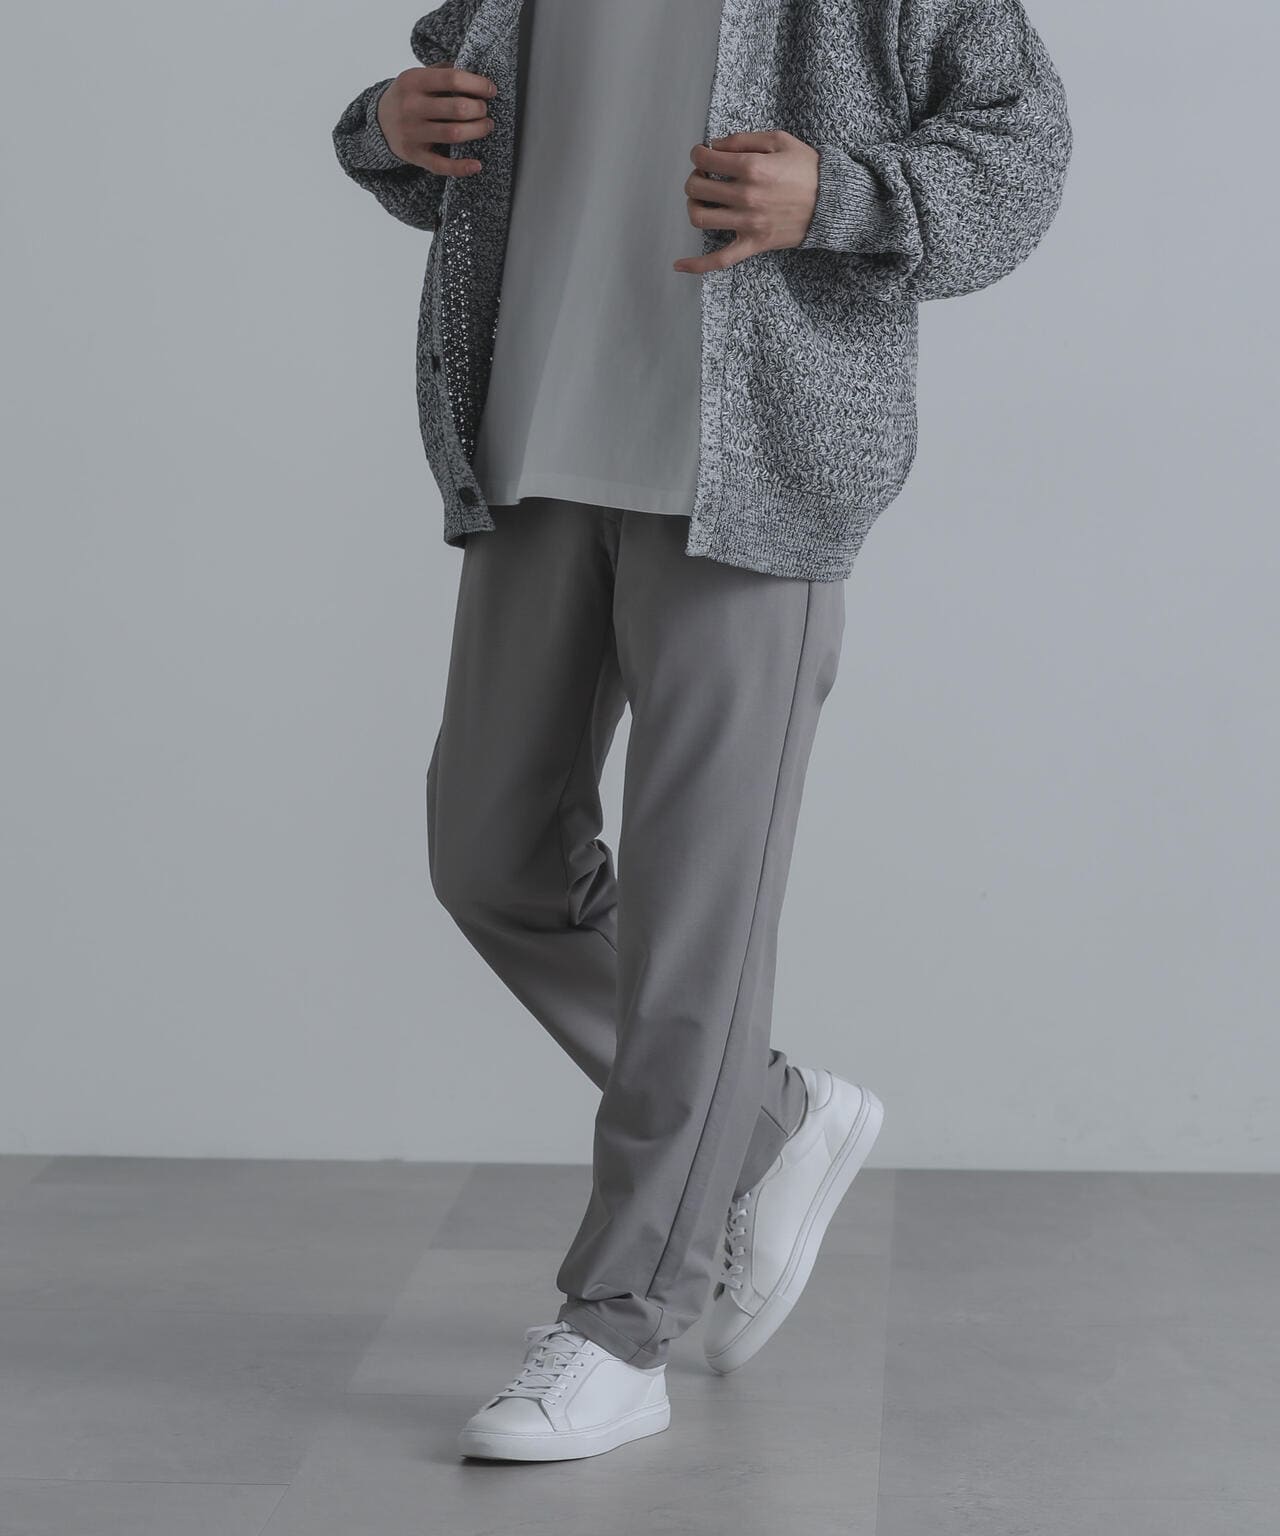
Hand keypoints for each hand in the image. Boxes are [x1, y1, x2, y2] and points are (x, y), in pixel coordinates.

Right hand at [377, 65, 496, 176]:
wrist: (379, 121)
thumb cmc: (408, 97)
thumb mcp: (418, 76)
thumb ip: (444, 71)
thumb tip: (476, 73)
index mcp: (413, 81)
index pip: (453, 79)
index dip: (478, 84)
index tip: (491, 90)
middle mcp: (411, 106)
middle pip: (458, 108)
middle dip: (479, 109)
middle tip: (484, 110)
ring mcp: (412, 132)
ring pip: (454, 134)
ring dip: (477, 131)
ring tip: (485, 126)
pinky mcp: (414, 154)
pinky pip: (441, 165)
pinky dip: (461, 167)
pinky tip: (477, 165)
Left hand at [675, 131, 818, 273]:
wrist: (833, 202)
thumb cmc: (808, 169)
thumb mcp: (779, 140)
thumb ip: (743, 140)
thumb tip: (714, 146)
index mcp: (751, 168)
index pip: (705, 159)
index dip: (698, 154)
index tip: (703, 155)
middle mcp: (746, 197)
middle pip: (697, 188)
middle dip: (695, 177)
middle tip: (704, 176)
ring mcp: (747, 224)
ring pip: (700, 218)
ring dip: (694, 206)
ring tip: (702, 201)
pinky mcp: (753, 244)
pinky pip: (719, 260)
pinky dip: (697, 265)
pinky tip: (679, 264)